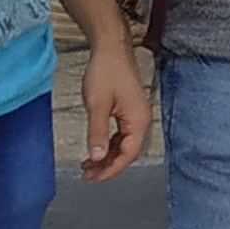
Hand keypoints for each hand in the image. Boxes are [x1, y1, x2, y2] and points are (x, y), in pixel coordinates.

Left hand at [74, 38, 149, 182]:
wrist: (111, 49)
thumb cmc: (106, 72)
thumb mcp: (97, 105)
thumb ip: (97, 133)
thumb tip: (96, 157)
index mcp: (138, 120)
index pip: (128, 154)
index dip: (112, 169)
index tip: (96, 178)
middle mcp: (141, 120)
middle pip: (127, 152)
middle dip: (108, 166)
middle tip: (88, 176)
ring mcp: (135, 115)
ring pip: (123, 144)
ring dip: (106, 156)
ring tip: (88, 166)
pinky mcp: (128, 110)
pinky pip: (120, 135)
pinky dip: (108, 145)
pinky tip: (95, 149)